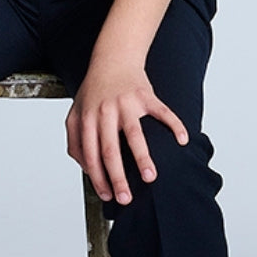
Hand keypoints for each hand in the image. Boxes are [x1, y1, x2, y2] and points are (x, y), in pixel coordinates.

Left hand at [65, 57, 187, 204]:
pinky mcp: (146, 95)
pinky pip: (162, 112)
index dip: (98, 178)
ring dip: (143, 158)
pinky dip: (174, 126)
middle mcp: (105, 112)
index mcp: (87, 118)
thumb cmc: (94, 90)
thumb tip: (85, 168)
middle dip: (118, 178)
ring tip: (151, 178)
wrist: (113, 57)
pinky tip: (182, 140)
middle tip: (126, 198)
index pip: (91, 155)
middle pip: (110, 150)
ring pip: (135, 135)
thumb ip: (74, 140)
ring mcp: (127, 103)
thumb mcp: (75, 112)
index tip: (107, 196)